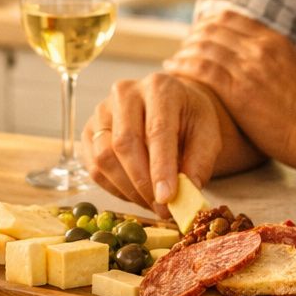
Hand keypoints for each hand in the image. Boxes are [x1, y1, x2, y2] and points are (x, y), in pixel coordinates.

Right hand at [82, 72, 226, 212]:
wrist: (169, 106)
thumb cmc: (189, 120)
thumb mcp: (207, 135)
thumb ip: (199, 163)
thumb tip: (186, 195)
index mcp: (159, 87)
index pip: (157, 130)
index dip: (161, 168)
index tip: (167, 198)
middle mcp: (125, 93)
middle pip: (125, 144)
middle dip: (143, 183)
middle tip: (162, 208)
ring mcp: (101, 111)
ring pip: (105, 157)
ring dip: (128, 189)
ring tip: (152, 203)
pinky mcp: (88, 131)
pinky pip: (94, 168)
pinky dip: (115, 189)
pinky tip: (136, 194)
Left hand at [165, 15, 295, 167]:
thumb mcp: (295, 70)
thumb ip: (272, 61)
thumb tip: (255, 64)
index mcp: (274, 40)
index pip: (230, 18)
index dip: (207, 25)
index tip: (196, 36)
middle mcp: (260, 47)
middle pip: (212, 29)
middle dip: (191, 37)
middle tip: (180, 50)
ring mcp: (248, 66)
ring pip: (203, 46)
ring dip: (183, 52)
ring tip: (173, 61)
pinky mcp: (238, 90)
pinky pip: (201, 68)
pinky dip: (182, 66)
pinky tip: (172, 70)